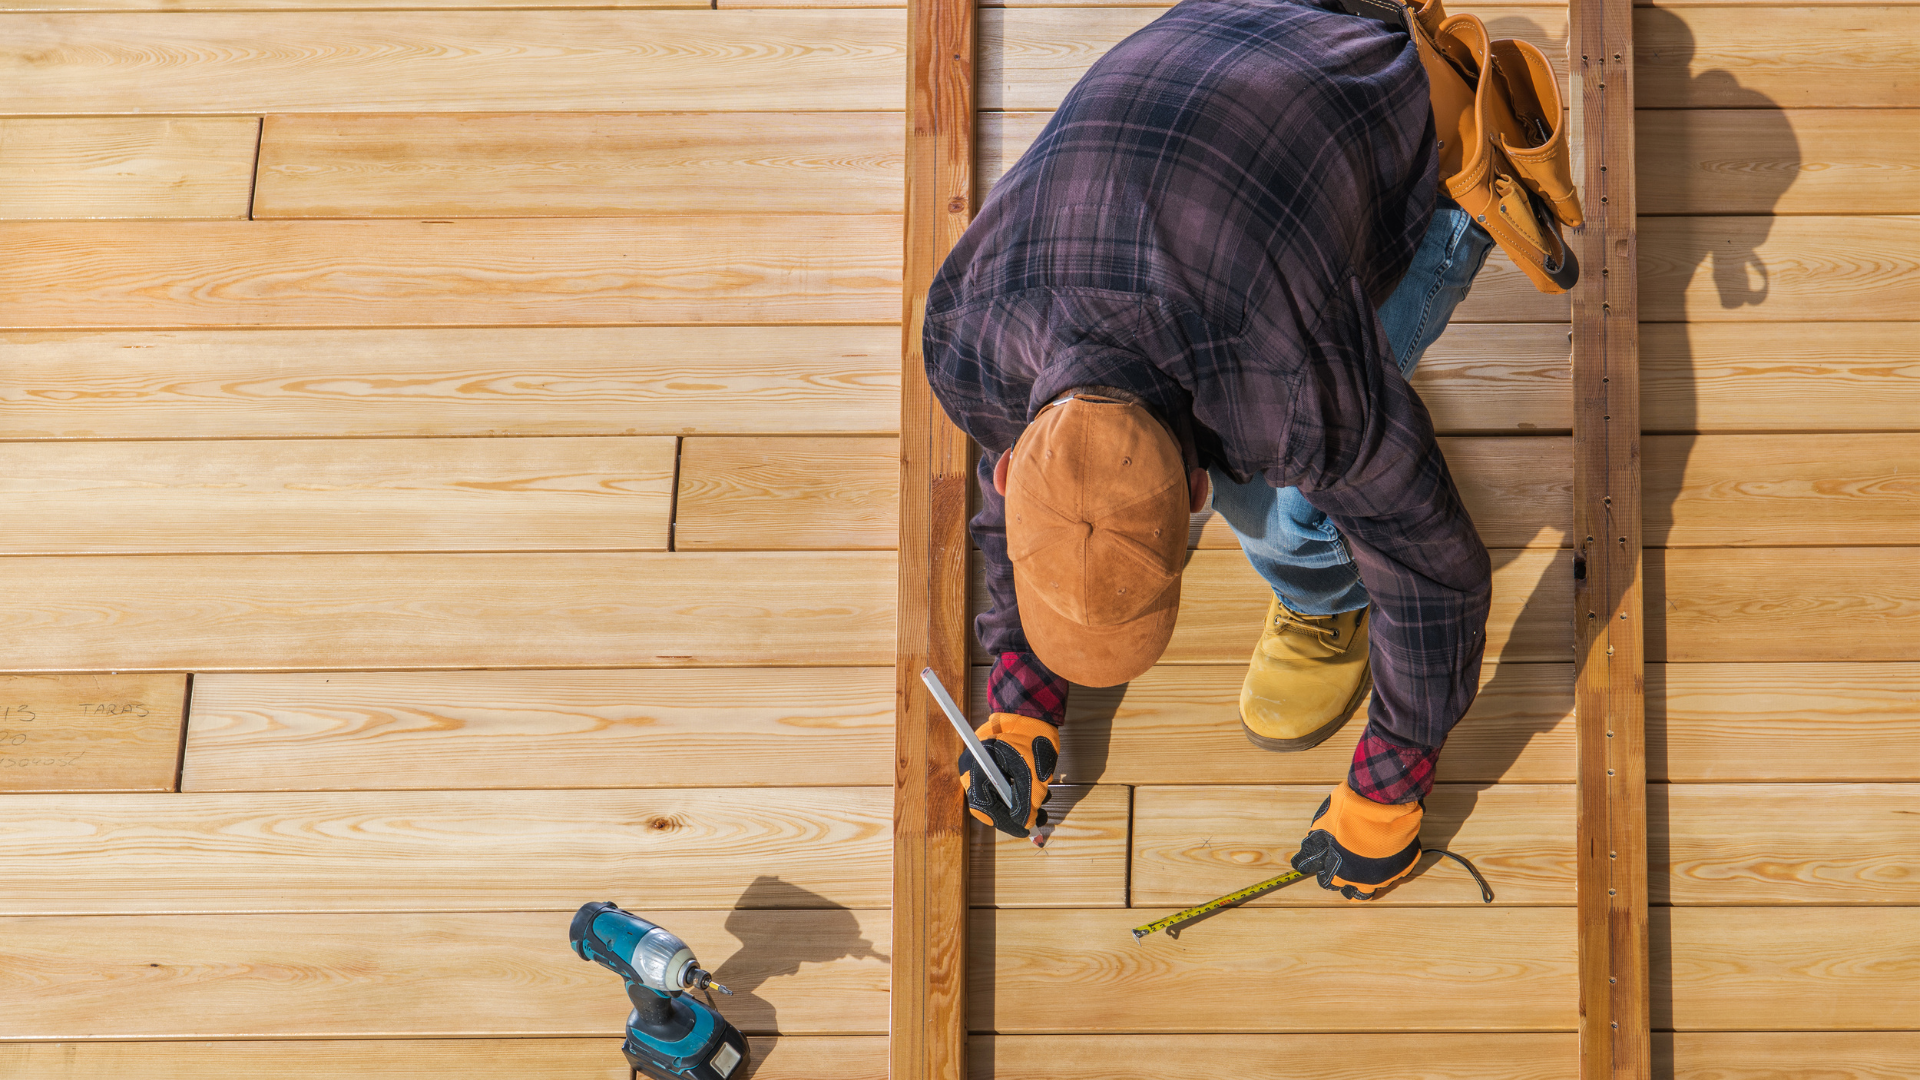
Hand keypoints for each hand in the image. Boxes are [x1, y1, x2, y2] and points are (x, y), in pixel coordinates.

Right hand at [958, 712, 1057, 837]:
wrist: (1031, 708)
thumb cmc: (1029, 735)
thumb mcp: (1032, 772)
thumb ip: (1027, 800)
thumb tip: (1025, 823)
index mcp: (977, 770)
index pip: (985, 808)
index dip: (1006, 822)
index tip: (1026, 829)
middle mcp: (974, 770)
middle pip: (991, 804)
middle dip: (1016, 812)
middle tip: (1038, 817)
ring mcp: (982, 767)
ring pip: (999, 796)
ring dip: (1021, 802)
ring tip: (1042, 798)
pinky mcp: (993, 765)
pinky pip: (1003, 786)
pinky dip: (1020, 791)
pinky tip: (1036, 787)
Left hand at [1290, 781, 1422, 899]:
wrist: (1383, 802)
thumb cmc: (1349, 814)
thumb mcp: (1322, 828)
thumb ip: (1313, 848)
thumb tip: (1300, 863)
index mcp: (1342, 874)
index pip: (1331, 884)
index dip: (1327, 874)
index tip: (1328, 865)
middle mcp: (1365, 880)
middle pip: (1355, 892)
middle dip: (1349, 883)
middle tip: (1347, 868)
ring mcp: (1388, 874)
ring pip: (1377, 884)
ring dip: (1370, 875)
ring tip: (1366, 859)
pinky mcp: (1405, 864)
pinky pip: (1396, 871)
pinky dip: (1389, 865)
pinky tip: (1384, 854)